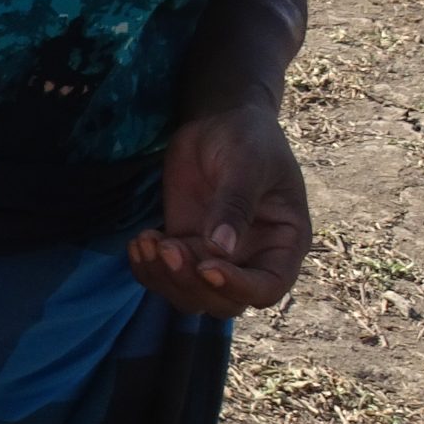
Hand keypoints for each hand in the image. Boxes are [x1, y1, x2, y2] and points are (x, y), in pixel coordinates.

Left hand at [128, 105, 310, 317]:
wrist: (219, 121)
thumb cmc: (248, 138)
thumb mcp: (248, 164)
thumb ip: (236, 204)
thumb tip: (220, 249)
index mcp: (284, 244)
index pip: (268, 286)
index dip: (239, 286)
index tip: (208, 266)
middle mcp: (251, 259)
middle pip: (224, 302)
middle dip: (191, 283)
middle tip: (167, 247)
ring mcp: (215, 257)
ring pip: (190, 295)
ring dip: (164, 278)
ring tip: (146, 241)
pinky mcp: (184, 247)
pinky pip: (164, 276)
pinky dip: (147, 269)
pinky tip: (139, 241)